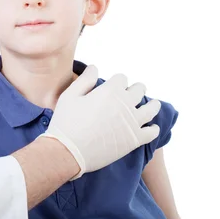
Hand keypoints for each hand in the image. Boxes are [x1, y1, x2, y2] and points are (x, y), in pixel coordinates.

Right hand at [42, 65, 160, 178]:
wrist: (68, 151)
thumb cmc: (66, 122)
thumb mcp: (70, 96)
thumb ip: (84, 80)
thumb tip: (94, 67)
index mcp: (109, 91)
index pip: (122, 78)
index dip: (117, 81)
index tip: (114, 86)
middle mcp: (125, 104)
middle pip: (139, 89)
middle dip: (136, 89)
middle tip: (134, 92)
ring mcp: (132, 122)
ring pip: (152, 109)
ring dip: (152, 105)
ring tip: (153, 104)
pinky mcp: (134, 139)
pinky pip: (152, 132)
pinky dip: (153, 128)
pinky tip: (151, 127)